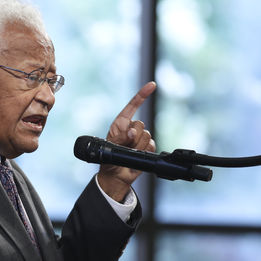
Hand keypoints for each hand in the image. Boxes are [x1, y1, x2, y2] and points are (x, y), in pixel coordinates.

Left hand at [97, 82, 156, 201]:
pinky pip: (151, 145)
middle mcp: (131, 128)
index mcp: (121, 124)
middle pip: (141, 124)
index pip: (132, 106)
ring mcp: (140, 137)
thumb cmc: (109, 160)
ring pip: (146, 136)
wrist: (117, 175)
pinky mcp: (147, 146)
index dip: (142, 95)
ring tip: (129, 152)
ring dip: (138, 146)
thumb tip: (133, 132)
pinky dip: (144, 151)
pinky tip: (137, 155)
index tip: (151, 85)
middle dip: (134, 136)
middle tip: (126, 146)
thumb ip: (121, 139)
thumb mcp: (110, 148)